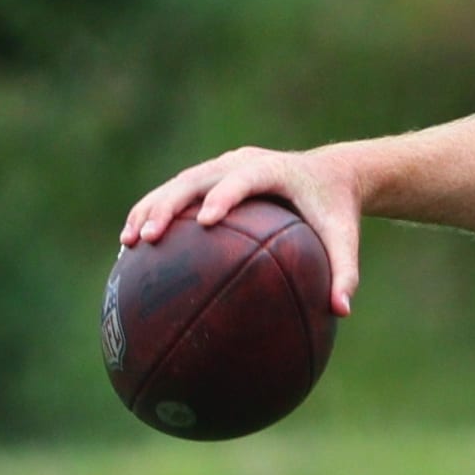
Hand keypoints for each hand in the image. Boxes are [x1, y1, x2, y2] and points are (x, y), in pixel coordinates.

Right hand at [120, 145, 361, 316]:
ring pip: (179, 182)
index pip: (245, 179)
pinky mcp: (213, 174)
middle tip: (148, 237)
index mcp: (276, 170)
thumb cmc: (337, 210)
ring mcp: (226, 165)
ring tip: (129, 242)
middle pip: (199, 177)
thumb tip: (341, 312)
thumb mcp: (344, 238)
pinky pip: (178, 191)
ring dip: (151, 208)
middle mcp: (245, 162)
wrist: (332, 174)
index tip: (206, 221)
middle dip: (170, 205)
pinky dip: (154, 211)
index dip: (225, 196)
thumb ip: (345, 272)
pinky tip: (133, 246)